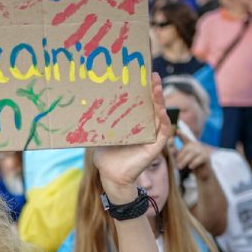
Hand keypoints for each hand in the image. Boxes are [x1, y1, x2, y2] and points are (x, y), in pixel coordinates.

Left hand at [94, 73, 171, 201]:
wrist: (111, 176)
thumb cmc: (106, 157)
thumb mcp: (103, 134)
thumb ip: (101, 121)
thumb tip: (87, 106)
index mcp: (135, 125)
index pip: (142, 104)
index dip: (144, 91)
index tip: (142, 76)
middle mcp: (146, 128)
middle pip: (153, 106)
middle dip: (154, 90)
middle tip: (152, 75)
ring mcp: (152, 137)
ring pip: (160, 115)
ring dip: (160, 101)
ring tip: (157, 87)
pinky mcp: (156, 146)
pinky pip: (163, 131)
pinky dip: (163, 119)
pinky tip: (160, 109)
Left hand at [175, 133, 212, 179]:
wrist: (202, 173)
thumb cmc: (189, 164)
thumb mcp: (181, 159)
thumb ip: (175, 153)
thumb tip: (171, 148)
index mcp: (189, 144)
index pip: (185, 138)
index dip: (181, 134)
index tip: (177, 130)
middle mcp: (196, 145)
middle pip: (186, 149)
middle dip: (180, 157)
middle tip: (177, 165)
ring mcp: (202, 151)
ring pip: (192, 154)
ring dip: (184, 161)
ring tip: (180, 167)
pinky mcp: (206, 157)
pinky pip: (199, 159)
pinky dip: (193, 163)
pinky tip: (190, 167)